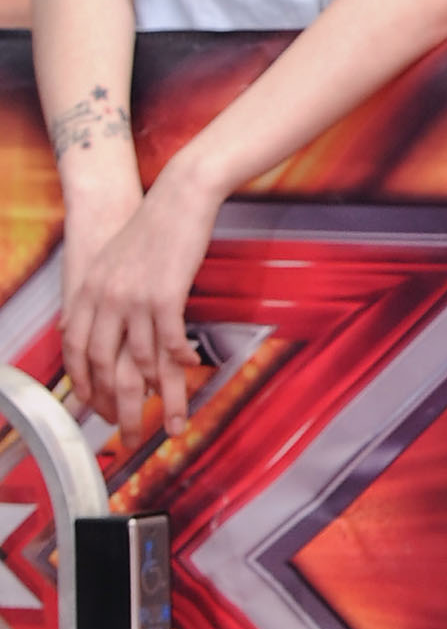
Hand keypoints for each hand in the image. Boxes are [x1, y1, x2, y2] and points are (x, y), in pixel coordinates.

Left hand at [61, 164, 221, 438]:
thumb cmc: (151, 227)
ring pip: (140, 361)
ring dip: (157, 396)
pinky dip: (179, 361)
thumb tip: (79, 324)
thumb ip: (97, 295)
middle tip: (130, 433)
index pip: (76, 349)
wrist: (179, 195)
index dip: (84, 384)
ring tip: (170, 419)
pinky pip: (169, 341)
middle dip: (118, 406)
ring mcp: (134, 297)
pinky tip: (189, 368)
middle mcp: (106, 297)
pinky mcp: (166, 295)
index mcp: (89, 290)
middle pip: (104, 365)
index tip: (96, 409)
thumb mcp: (111, 261)